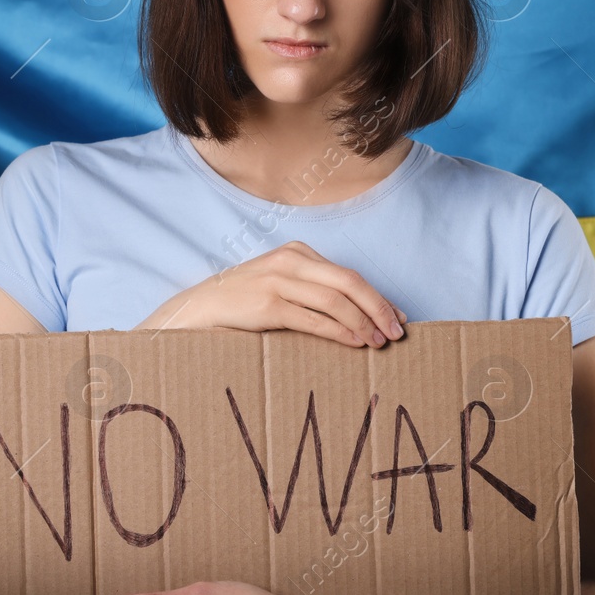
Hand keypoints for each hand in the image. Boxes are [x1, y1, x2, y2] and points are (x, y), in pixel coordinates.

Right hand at [135, 241, 407, 348]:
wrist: (197, 309)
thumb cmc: (243, 303)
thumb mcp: (278, 285)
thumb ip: (311, 291)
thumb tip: (355, 315)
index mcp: (298, 252)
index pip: (349, 274)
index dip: (378, 296)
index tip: (398, 316)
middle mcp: (291, 261)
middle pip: (350, 282)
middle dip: (379, 307)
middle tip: (398, 331)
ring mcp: (278, 281)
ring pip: (336, 300)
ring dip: (363, 323)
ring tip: (378, 342)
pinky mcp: (268, 304)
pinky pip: (314, 319)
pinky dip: (339, 331)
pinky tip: (354, 342)